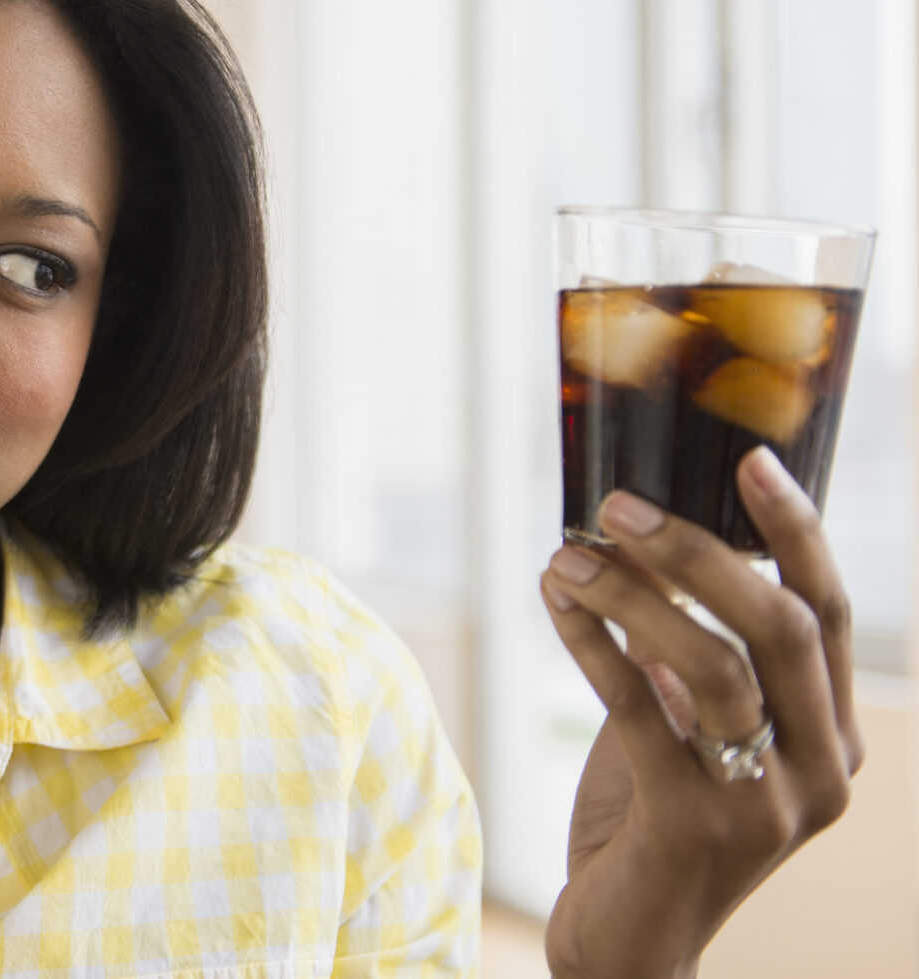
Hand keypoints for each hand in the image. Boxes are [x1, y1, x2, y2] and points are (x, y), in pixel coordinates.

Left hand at [536, 447, 862, 978]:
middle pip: (780, 625)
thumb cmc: (653, 816)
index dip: (795, 532)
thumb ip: (688, 650)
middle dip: (697, 551)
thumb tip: (645, 537)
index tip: (749, 459)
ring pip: (713, 665)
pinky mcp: (696, 827)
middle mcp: (821, 769)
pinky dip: (594, 644)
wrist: (630, 940)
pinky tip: (556, 604)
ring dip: (631, 594)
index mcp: (833, 735)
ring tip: (563, 556)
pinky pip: (641, 711)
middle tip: (618, 503)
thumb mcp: (688, 726)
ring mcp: (767, 805)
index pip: (829, 612)